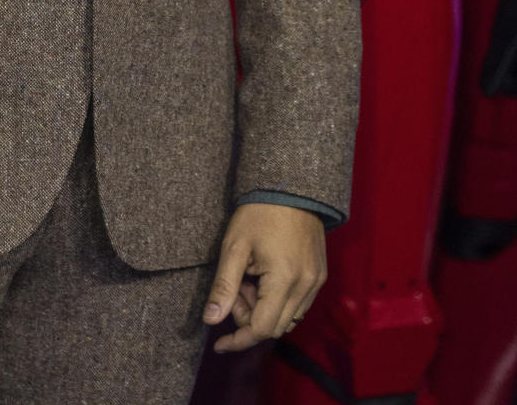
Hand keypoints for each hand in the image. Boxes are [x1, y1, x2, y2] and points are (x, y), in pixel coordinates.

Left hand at [203, 203, 326, 351]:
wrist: (291, 186)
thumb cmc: (259, 212)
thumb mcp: (234, 246)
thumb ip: (223, 286)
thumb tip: (210, 320)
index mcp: (285, 280)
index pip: (262, 329)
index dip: (239, 338)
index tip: (219, 343)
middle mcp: (306, 286)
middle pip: (275, 327)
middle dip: (248, 317)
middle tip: (235, 287)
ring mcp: (316, 281)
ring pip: (288, 318)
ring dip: (263, 310)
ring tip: (248, 278)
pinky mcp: (320, 275)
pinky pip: (298, 304)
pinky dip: (278, 301)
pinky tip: (264, 277)